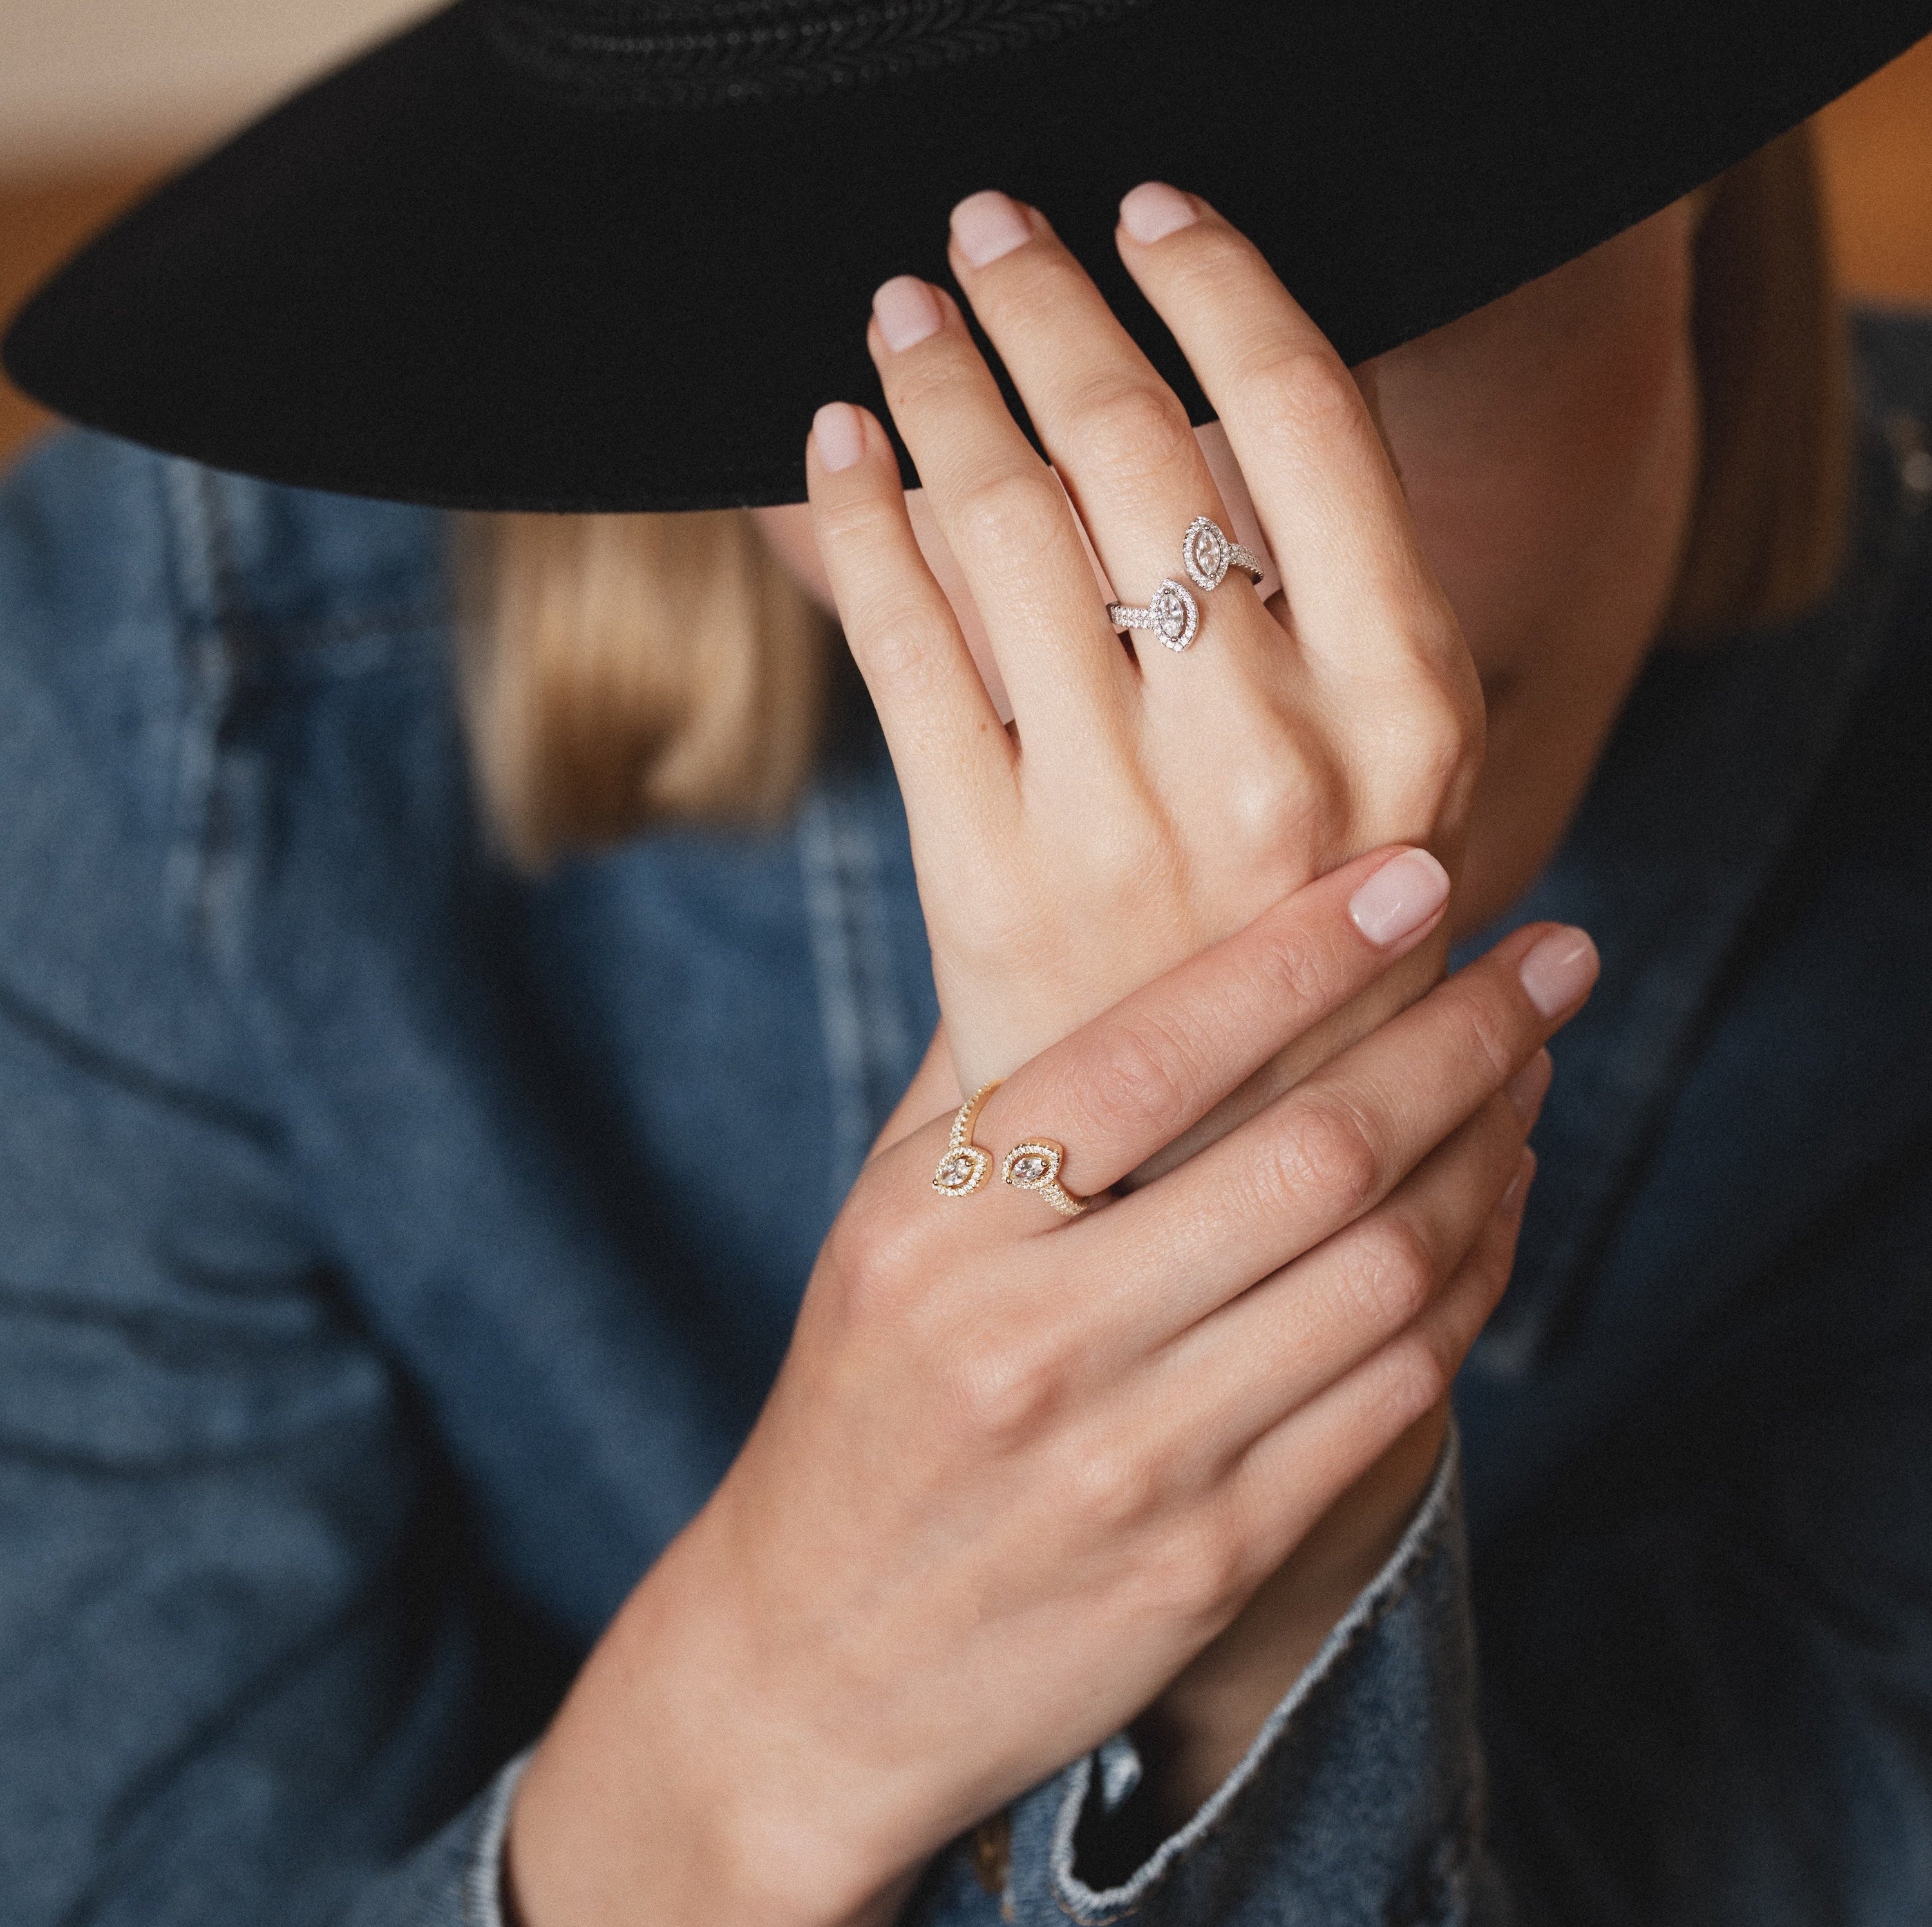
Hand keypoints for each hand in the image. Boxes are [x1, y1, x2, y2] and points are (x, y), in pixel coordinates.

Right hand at [505, 868, 1594, 1926]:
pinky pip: (1391, 1395)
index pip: (1155, 1053)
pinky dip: (1470, 1282)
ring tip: (1535, 1065)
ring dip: (1490, 1151)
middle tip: (1555, 955)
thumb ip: (989, 1073)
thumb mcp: (882, 1218)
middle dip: (1463, 1036)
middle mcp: (1034, 1336)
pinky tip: (1500, 1202)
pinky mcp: (1213, 1562)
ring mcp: (1134, 1461)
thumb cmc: (865, 1401)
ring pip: (1381, 1274)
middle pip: (1311, 1156)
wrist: (816, 1670)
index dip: (1307, 953)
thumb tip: (1103, 908)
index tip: (1421, 876)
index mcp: (943, 1226)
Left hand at [804, 185, 1483, 1109]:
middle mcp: (1277, 758)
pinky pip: (898, 645)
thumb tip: (1213, 374)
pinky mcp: (986, 876)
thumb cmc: (1310, 943)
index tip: (1147, 205)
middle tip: (986, 222)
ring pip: (1006, 525)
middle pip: (1139, 445)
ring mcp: (1122, 821)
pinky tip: (829, 441)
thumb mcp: (1387, 777)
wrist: (1218, 1175)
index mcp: (1410, 708)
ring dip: (940, 385)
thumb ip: (1323, 601)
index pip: (1310, 416)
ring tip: (902, 311)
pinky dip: (852, 518)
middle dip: (1050, 303)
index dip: (1217, 280)